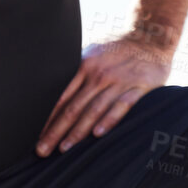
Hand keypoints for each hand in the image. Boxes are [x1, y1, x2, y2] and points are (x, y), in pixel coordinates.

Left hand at [35, 31, 173, 155]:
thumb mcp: (92, 53)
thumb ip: (76, 71)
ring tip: (64, 149)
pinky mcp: (139, 86)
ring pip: (94, 110)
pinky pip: (122, 106)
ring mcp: (119, 81)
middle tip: (41, 150)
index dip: (47, 119)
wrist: (152, 37)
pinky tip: (98, 135)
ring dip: (78, 132)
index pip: (61, 98)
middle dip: (55, 131)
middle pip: (73, 108)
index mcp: (84, 67)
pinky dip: (109, 120)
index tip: (35, 136)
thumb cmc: (117, 49)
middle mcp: (98, 74)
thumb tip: (52, 90)